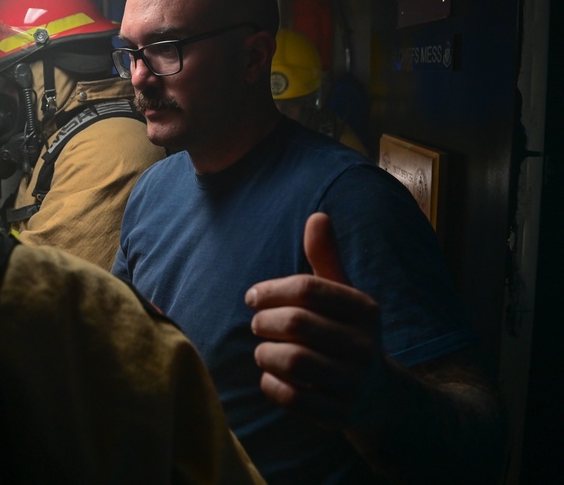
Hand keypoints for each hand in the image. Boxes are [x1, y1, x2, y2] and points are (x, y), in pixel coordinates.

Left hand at [245, 212, 385, 427]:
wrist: (379, 395)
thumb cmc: (347, 332)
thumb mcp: (343, 295)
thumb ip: (326, 258)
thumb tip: (317, 216)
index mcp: (365, 310)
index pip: (308, 289)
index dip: (270, 290)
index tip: (252, 297)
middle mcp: (364, 346)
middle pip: (297, 324)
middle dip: (264, 322)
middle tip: (256, 324)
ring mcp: (355, 383)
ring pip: (294, 362)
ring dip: (265, 354)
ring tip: (262, 350)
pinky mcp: (340, 415)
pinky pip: (293, 398)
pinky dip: (271, 385)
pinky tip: (271, 376)